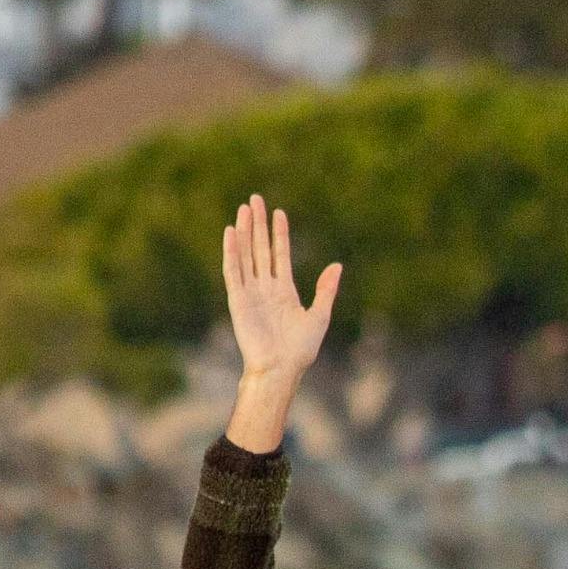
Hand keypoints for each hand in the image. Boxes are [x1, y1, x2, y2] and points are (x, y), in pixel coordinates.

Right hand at [221, 195, 341, 451]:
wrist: (281, 369)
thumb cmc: (300, 350)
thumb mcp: (319, 316)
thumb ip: (326, 290)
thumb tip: (337, 266)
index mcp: (284, 291)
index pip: (280, 254)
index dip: (279, 233)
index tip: (279, 212)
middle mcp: (265, 288)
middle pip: (260, 248)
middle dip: (258, 224)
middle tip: (255, 199)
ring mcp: (251, 292)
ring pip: (246, 254)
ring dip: (245, 231)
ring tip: (244, 208)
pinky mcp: (238, 299)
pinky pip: (234, 270)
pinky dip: (231, 251)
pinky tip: (231, 232)